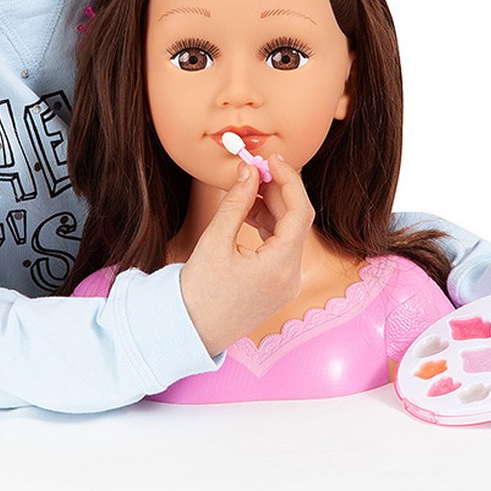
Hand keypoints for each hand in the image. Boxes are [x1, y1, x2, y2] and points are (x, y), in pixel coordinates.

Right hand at [180, 156, 313, 354]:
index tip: (271, 159)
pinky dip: (269, 227)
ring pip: (289, 234)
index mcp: (281, 266)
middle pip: (297, 222)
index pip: (300, 212)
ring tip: (246, 189)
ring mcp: (287, 284)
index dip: (289, 180)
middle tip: (255, 168)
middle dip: (278, 191)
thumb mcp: (215, 241)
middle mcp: (291, 277)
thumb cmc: (199, 291)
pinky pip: (281, 248)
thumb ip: (237, 202)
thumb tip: (250, 171)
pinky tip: (249, 212)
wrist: (190, 331)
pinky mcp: (278, 287)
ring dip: (272, 208)